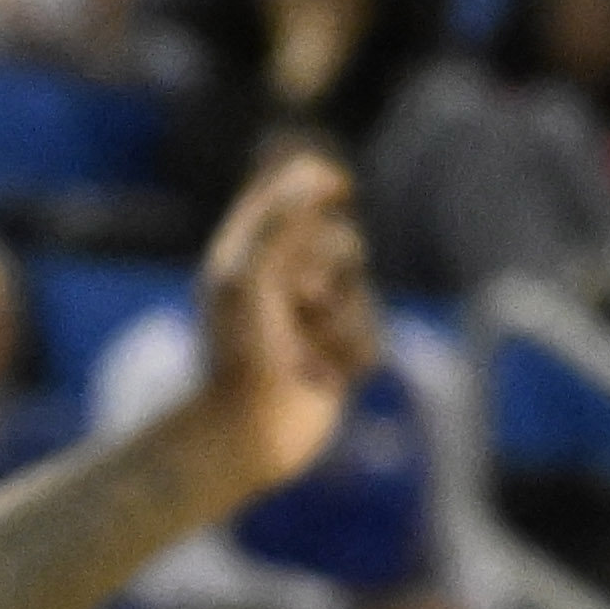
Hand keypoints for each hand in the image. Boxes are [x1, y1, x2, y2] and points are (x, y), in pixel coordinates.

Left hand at [178, 150, 378, 496]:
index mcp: (250, 253)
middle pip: (341, 239)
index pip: (289, 196)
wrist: (243, 436)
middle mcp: (283, 281)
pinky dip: (353, 352)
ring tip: (310, 349)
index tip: (339, 186)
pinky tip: (327, 376)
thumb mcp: (248, 277)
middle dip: (330, 265)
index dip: (316, 181)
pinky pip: (374, 333)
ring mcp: (312, 319)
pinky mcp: (337, 355)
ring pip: (363, 290)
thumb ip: (279, 221)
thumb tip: (318, 172)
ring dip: (342, 318)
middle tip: (299, 300)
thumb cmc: (235, 354)